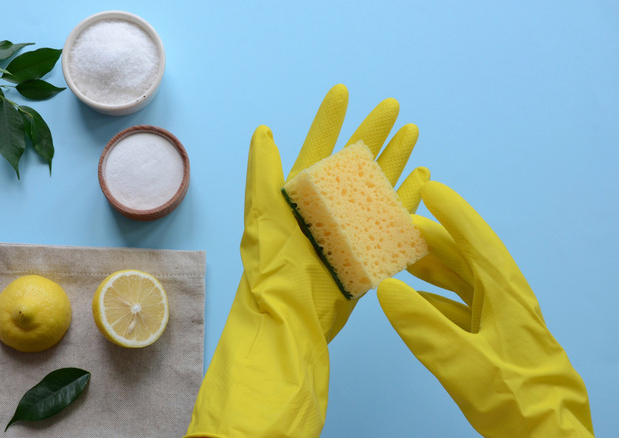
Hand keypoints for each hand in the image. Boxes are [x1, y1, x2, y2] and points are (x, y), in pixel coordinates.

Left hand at [185, 84, 427, 436]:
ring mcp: (352, 223)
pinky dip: (410, 194)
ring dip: (396, 157)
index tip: (342, 91)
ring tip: (412, 131)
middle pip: (356, 159)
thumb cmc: (273, 261)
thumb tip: (262, 131)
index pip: (319, 145)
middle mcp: (329, 203)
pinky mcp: (371, 245)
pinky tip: (423, 175)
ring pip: (379, 182)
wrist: (291, 311)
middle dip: (374, 130)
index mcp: (302, 191)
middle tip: (392, 105)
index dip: (330, 118)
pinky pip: (395, 215)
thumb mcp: (263, 211)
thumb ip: (264, 171)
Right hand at [377, 181, 593, 436]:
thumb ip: (423, 327)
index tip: (430, 190)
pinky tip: (415, 303)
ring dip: (434, 269)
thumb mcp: (463, 363)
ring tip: (403, 259)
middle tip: (401, 227)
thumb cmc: (516, 400)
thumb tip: (387, 290)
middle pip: (469, 259)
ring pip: (465, 283)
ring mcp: (503, 322)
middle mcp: (507, 301)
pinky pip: (462, 309)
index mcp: (506, 296)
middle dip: (435, 240)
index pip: (478, 242)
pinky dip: (436, 301)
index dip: (454, 214)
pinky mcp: (496, 341)